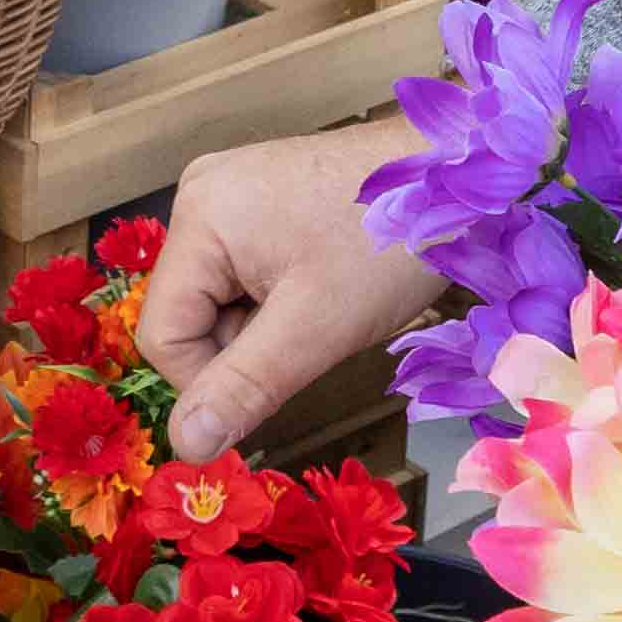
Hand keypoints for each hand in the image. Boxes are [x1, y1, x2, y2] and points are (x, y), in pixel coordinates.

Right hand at [139, 110, 440, 459]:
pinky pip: (244, 273)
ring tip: (327, 301)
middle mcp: (201, 195)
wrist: (460, 176)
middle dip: (245, 345)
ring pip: (219, 299)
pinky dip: (279, 297)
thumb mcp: (315, 328)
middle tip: (314, 330)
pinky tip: (324, 282)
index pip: (161, 336)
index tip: (280, 375)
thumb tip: (182, 445)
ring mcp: (231, 192)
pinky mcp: (259, 197)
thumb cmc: (392, 242)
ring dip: (266, 324)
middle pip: (189, 314)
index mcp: (199, 217)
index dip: (210, 380)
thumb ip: (243, 386)